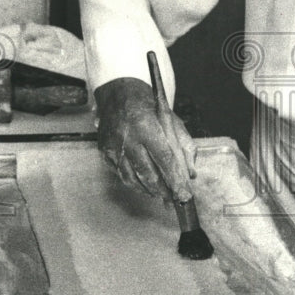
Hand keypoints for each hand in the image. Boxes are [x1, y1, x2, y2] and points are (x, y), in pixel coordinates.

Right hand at [94, 77, 196, 200]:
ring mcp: (113, 146)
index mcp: (146, 125)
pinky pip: (121, 174)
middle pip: (147, 173)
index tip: (184, 194)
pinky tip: (144, 185)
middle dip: (162, 190)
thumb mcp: (172, 121)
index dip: (175, 179)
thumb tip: (189, 174)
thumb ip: (184, 147)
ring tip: (160, 194)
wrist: (119, 95)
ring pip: (132, 178)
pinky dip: (134, 183)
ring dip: (148, 190)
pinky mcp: (104, 152)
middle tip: (173, 199)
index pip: (164, 158)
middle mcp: (127, 137)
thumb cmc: (149, 109)